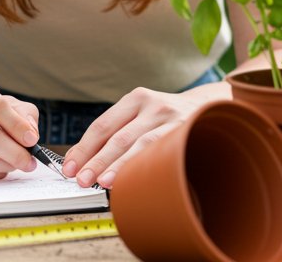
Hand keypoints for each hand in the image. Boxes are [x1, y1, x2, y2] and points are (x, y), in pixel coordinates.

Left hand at [62, 84, 228, 188]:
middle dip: (96, 160)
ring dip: (119, 166)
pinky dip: (145, 166)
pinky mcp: (186, 132)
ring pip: (140, 145)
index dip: (84, 148)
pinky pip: (162, 151)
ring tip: (102, 182)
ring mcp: (171, 118)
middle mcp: (153, 105)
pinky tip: (135, 178)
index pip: (102, 125)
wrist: (211, 107)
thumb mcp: (142, 115)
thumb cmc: (168, 117)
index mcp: (136, 98)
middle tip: (81, 180)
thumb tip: (82, 160)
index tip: (70, 167)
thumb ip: (116, 132)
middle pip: (118, 136)